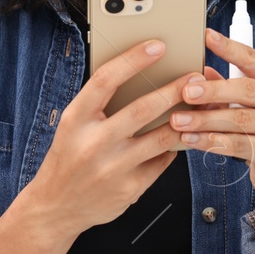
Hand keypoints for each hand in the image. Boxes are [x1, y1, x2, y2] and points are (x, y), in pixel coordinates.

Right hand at [24, 40, 192, 237]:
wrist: (54, 207)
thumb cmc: (68, 158)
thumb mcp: (72, 126)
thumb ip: (100, 104)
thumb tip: (141, 74)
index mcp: (75, 120)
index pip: (106, 81)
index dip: (133, 60)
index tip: (157, 46)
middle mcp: (93, 143)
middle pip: (142, 109)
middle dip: (174, 90)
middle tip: (195, 77)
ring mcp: (112, 169)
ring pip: (161, 137)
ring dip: (184, 119)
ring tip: (200, 106)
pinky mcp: (130, 189)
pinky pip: (162, 161)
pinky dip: (173, 146)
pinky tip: (180, 136)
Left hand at [169, 27, 254, 207]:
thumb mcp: (248, 107)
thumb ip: (226, 90)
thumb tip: (198, 75)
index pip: (254, 59)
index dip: (229, 48)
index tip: (206, 36)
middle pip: (247, 90)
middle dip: (213, 90)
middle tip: (185, 92)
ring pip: (240, 119)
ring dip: (205, 120)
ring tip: (179, 121)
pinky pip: (239, 144)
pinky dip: (212, 142)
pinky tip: (192, 140)